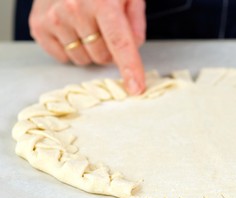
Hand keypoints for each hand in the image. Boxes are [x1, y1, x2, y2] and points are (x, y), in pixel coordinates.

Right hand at [29, 0, 145, 93]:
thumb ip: (135, 22)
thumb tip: (134, 49)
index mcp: (103, 1)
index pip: (120, 43)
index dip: (130, 68)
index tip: (135, 88)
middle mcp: (75, 9)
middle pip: (102, 57)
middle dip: (108, 51)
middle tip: (105, 30)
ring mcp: (54, 18)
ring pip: (82, 60)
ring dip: (88, 50)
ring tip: (86, 25)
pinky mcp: (38, 25)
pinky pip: (62, 57)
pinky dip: (70, 48)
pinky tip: (71, 28)